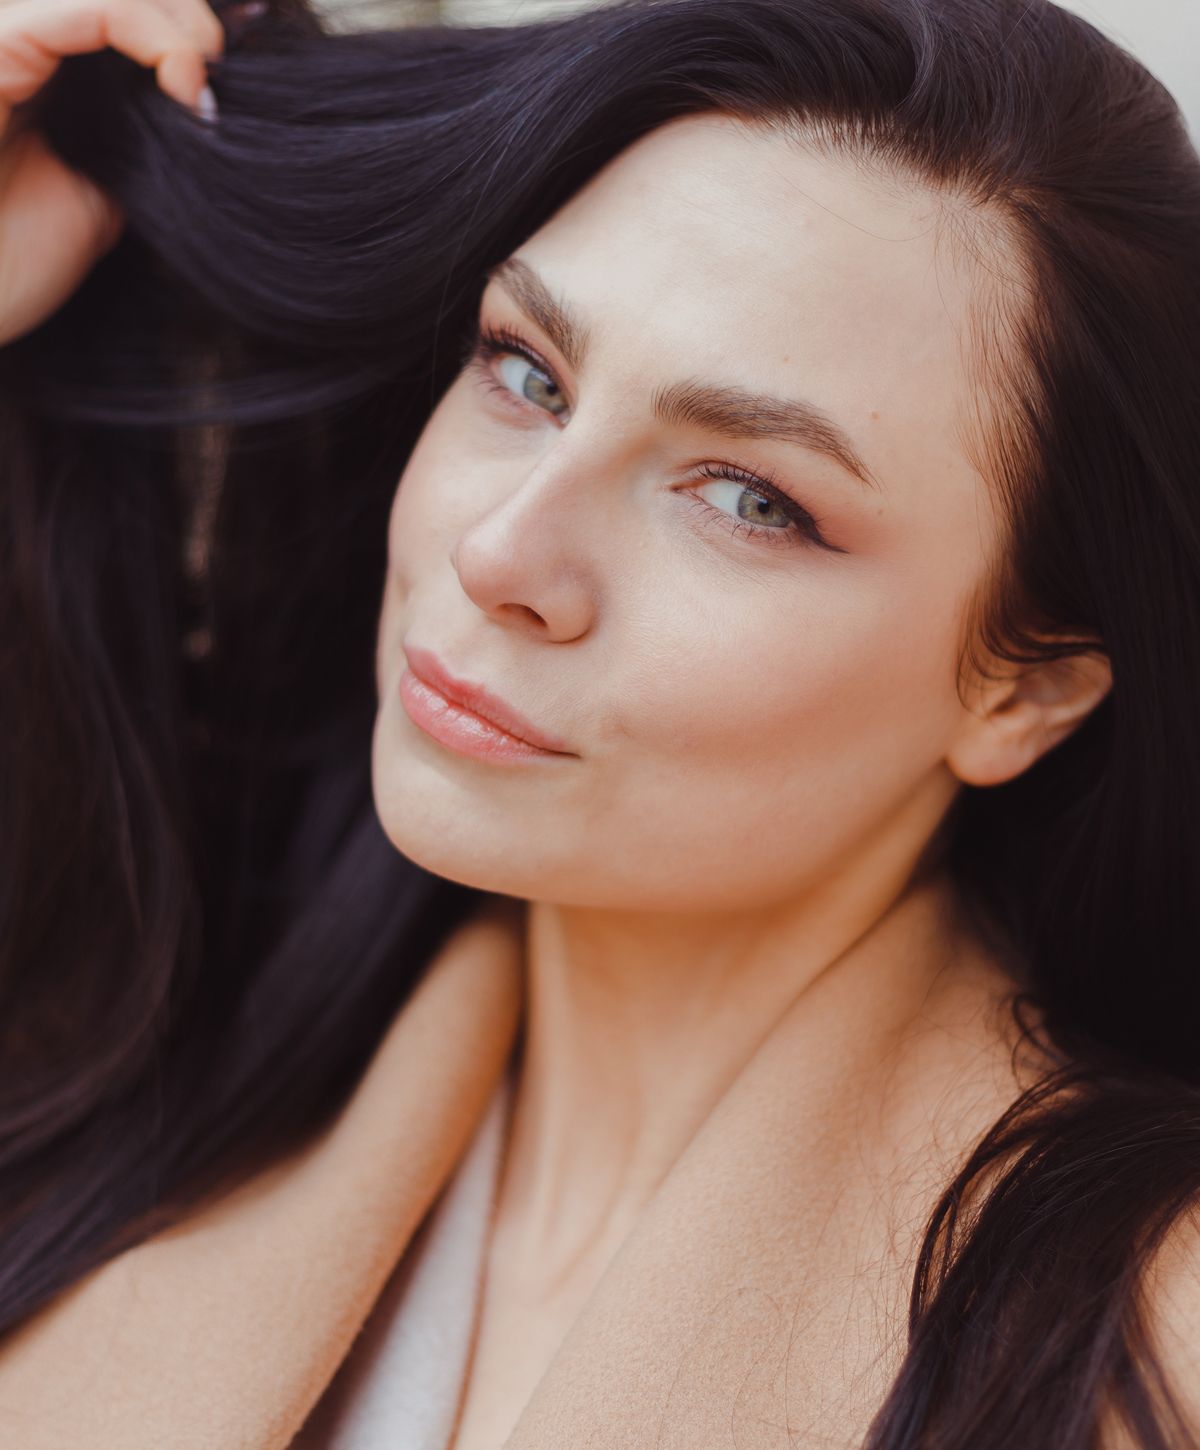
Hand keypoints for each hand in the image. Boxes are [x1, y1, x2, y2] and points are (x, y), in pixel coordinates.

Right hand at [0, 0, 224, 346]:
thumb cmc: (15, 261)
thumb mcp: (101, 198)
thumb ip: (137, 145)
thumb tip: (199, 109)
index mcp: (38, 71)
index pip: (118, 12)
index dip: (180, 28)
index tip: (216, 84)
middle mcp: (19, 44)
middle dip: (181, 10)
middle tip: (215, 65)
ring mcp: (3, 39)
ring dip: (167, 12)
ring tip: (197, 68)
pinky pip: (83, 4)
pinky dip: (143, 25)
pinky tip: (177, 74)